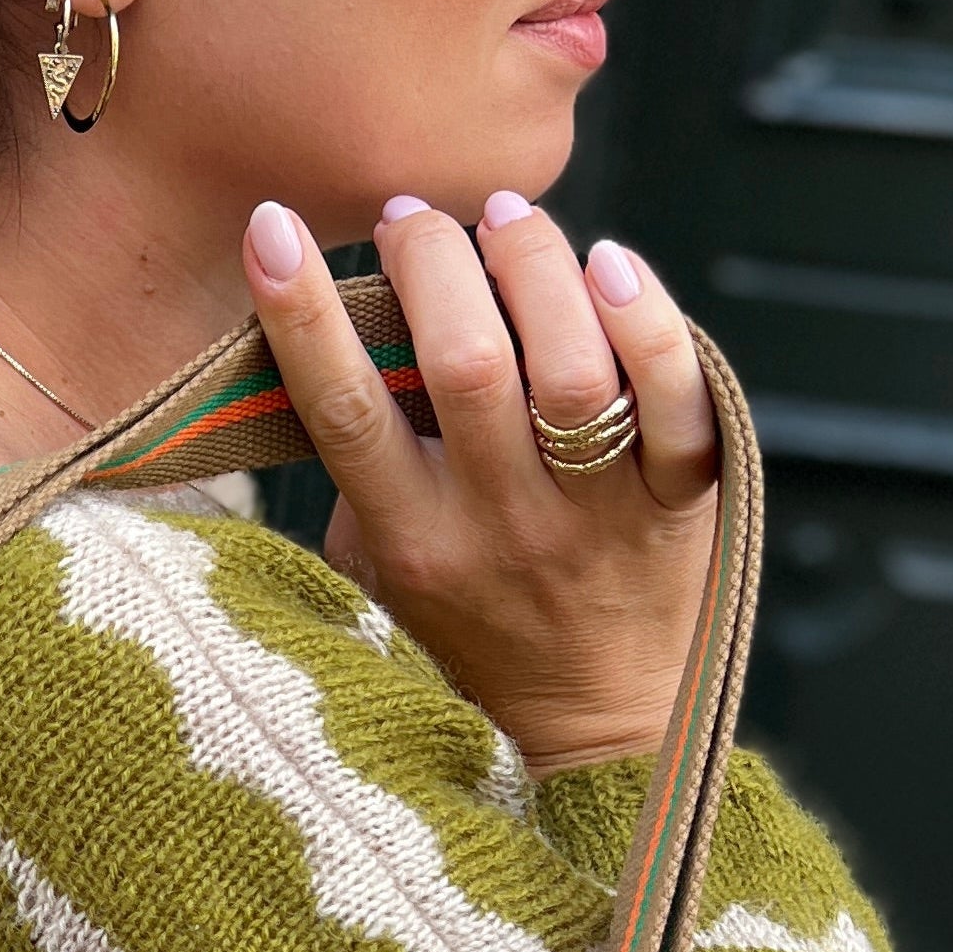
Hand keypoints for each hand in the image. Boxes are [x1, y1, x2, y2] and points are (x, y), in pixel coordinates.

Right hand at [240, 193, 718, 772]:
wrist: (592, 733)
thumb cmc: (467, 634)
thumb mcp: (378, 574)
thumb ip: (363, 478)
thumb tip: (344, 341)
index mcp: (413, 544)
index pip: (346, 412)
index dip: (303, 313)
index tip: (273, 231)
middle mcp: (502, 526)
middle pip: (464, 365)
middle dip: (429, 262)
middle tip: (411, 218)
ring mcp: (596, 515)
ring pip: (571, 367)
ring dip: (531, 266)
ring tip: (502, 219)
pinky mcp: (678, 502)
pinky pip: (676, 400)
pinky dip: (649, 321)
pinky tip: (609, 264)